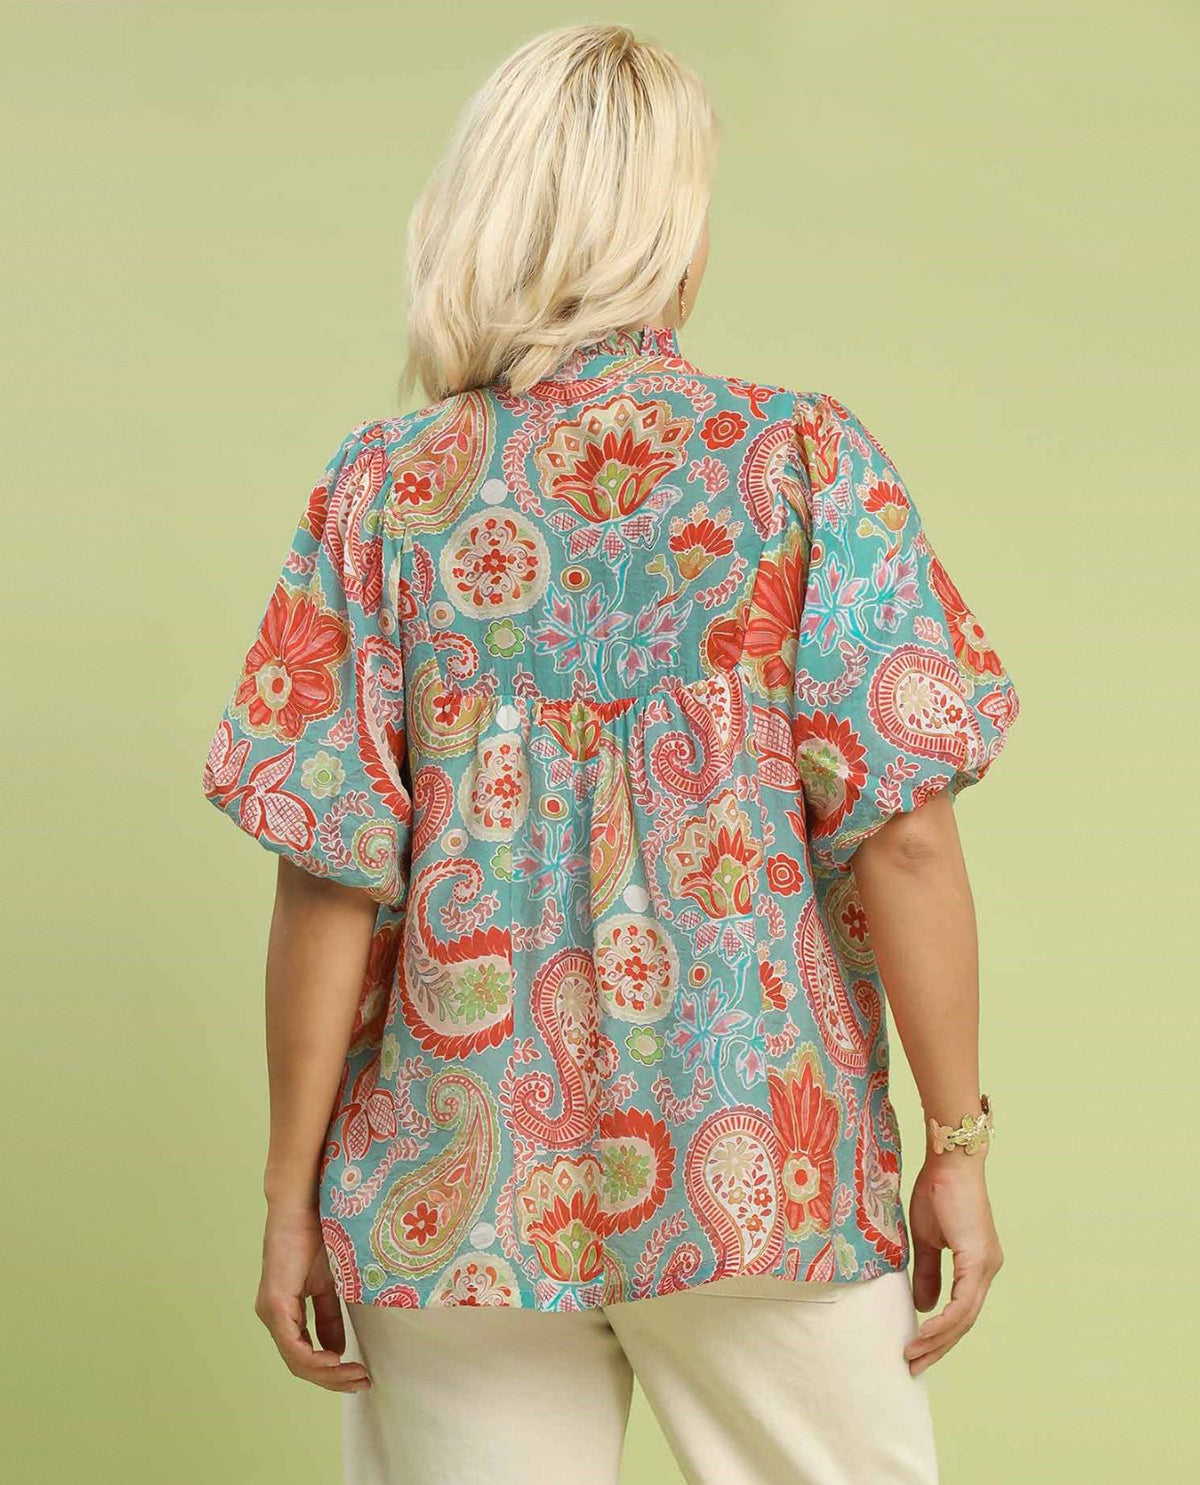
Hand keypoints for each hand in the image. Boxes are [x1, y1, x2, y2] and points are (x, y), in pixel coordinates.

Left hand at [254, 1203, 371, 1391]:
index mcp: (285, 1311)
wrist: (304, 1204)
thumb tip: (338, 1349)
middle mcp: (273, 1316)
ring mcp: (271, 1312)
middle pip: (300, 1364)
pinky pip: (292, 1344)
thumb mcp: (330, 1283)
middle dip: (333, 1379)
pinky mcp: (274, 1304)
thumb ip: (329, 1316)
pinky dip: (314, 1358)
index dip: (331, 1371)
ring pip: (296, 1360)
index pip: (304, 1354)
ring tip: (354, 1375)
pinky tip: (334, 1359)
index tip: (359, 1375)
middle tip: (361, 1382)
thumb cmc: (317, 1234)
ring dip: (327, 1373)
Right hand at [903, 1151, 1002, 1375]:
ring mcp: (986, 1267)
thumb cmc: (937, 1191)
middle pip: (965, 1322)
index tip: (916, 1350)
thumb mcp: (926, 1239)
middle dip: (938, 1347)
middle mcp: (987, 1270)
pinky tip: (925, 1333)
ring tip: (913, 1355)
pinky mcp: (978, 1260)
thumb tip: (923, 1307)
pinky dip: (944, 1322)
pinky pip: (962, 1303)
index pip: (961, 1311)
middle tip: (914, 1367)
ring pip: (965, 1318)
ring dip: (938, 1340)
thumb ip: (927, 1272)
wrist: (949, 1161)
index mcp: (977, 1266)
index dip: (940, 1334)